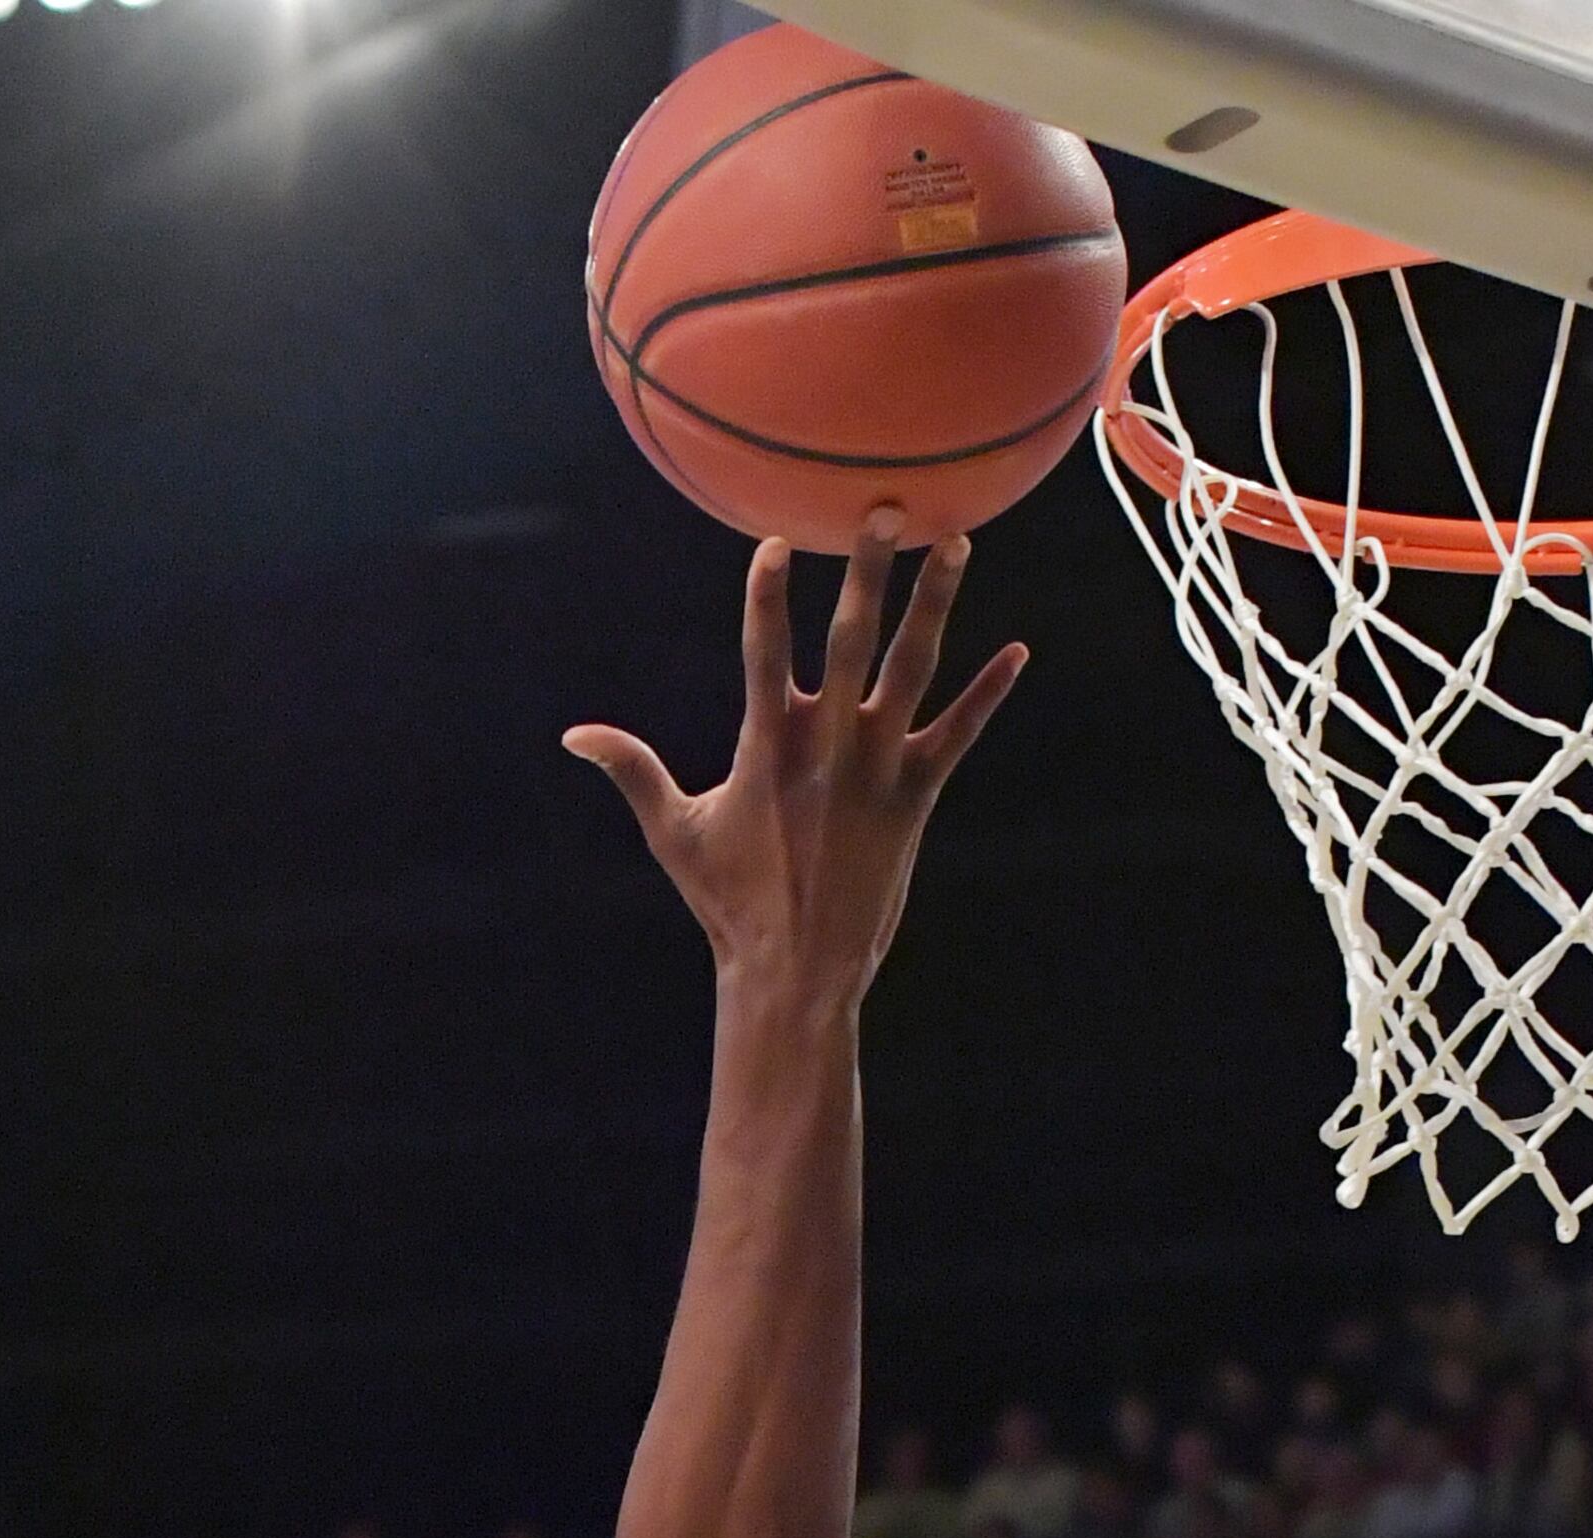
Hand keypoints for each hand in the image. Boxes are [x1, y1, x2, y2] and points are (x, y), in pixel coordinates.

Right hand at [565, 525, 1024, 1022]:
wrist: (795, 974)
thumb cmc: (730, 904)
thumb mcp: (674, 834)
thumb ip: (633, 771)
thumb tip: (574, 736)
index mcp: (768, 746)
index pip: (764, 652)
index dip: (768, 596)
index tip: (777, 541)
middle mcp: (827, 747)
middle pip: (852, 639)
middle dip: (869, 571)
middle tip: (888, 508)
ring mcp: (876, 770)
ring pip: (913, 669)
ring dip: (935, 604)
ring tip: (958, 545)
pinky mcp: (915, 799)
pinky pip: (959, 734)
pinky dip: (989, 695)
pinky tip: (1018, 654)